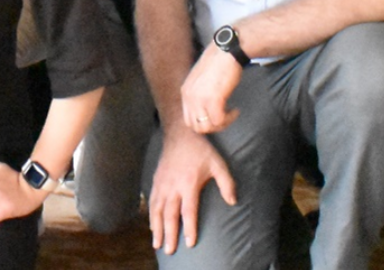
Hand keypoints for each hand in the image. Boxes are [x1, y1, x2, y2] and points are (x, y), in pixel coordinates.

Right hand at [149, 127, 236, 254]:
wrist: (179, 134)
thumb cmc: (201, 150)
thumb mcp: (218, 163)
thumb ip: (226, 183)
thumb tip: (232, 202)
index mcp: (189, 183)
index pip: (188, 211)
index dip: (189, 227)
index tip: (190, 242)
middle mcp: (173, 186)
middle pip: (169, 215)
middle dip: (170, 234)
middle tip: (170, 250)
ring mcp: (162, 184)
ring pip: (157, 210)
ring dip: (158, 229)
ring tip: (158, 245)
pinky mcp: (156, 181)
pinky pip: (152, 202)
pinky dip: (151, 216)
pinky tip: (153, 227)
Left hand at [179, 47, 241, 134]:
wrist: (227, 51)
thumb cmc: (218, 62)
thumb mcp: (201, 79)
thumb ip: (199, 93)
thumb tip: (206, 107)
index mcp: (185, 91)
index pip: (188, 119)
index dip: (203, 121)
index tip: (215, 116)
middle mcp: (189, 97)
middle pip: (196, 126)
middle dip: (211, 127)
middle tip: (223, 119)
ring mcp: (199, 99)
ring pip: (207, 127)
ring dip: (220, 124)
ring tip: (230, 115)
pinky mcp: (213, 100)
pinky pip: (219, 121)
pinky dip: (229, 119)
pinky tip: (235, 111)